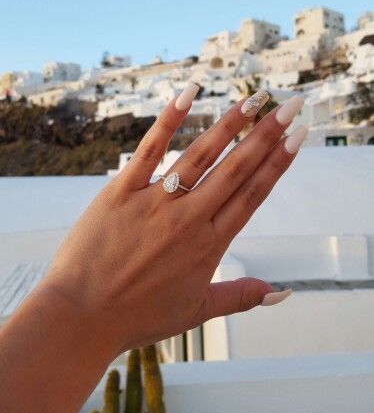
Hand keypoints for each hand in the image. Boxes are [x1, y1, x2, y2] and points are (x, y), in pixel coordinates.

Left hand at [42, 85, 306, 357]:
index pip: (252, 194)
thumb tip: (281, 293)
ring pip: (200, 155)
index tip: (297, 136)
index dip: (278, 162)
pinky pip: (149, 150)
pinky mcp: (121, 192)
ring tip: (253, 98)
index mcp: (209, 245)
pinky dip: (169, 120)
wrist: (81, 318)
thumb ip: (240, 297)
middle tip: (290, 105)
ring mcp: (155, 202)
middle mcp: (189, 219)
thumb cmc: (137, 317)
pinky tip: (188, 94)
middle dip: (267, 134)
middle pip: (236, 169)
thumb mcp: (196, 312)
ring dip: (229, 124)